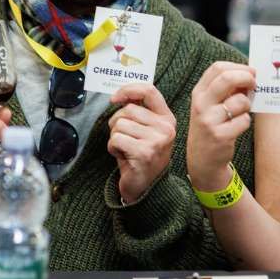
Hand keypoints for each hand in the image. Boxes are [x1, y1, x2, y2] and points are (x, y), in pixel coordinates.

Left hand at [108, 84, 175, 203]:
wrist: (147, 189)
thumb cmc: (142, 156)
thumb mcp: (147, 131)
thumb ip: (140, 111)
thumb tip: (121, 95)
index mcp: (167, 119)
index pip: (149, 91)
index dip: (129, 90)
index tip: (115, 98)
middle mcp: (165, 128)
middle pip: (128, 109)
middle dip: (117, 123)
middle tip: (125, 138)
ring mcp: (157, 140)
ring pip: (119, 124)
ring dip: (115, 137)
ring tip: (125, 149)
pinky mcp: (144, 152)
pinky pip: (116, 139)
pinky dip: (113, 148)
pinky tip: (123, 157)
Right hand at [187, 61, 254, 190]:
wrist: (202, 159)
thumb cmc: (212, 125)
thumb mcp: (210, 104)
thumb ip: (225, 89)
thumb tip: (250, 74)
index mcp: (199, 92)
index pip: (218, 68)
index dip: (238, 67)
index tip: (250, 72)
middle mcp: (201, 104)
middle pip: (227, 78)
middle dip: (247, 78)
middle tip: (255, 84)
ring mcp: (209, 120)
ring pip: (240, 101)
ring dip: (248, 105)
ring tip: (242, 112)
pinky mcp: (220, 136)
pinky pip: (244, 120)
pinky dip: (246, 122)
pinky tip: (238, 127)